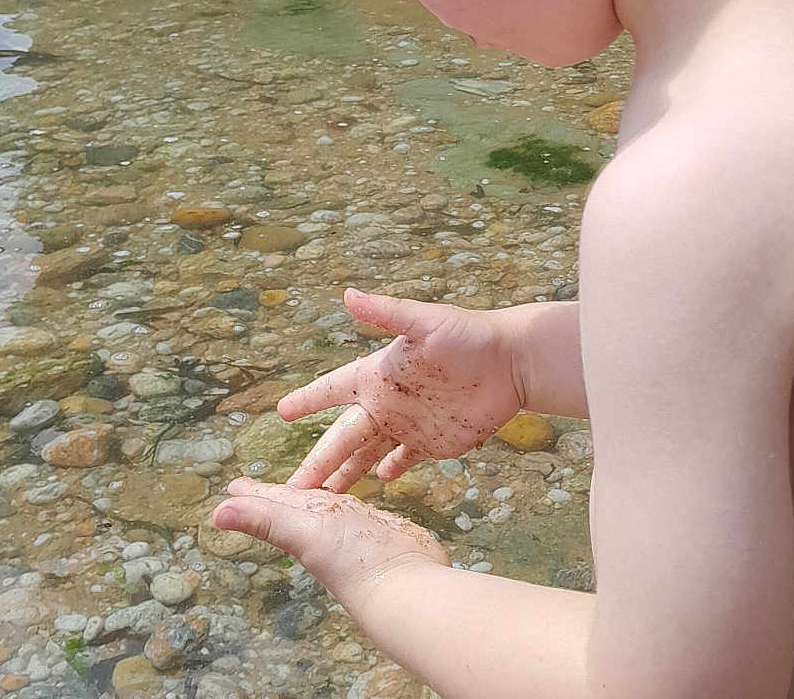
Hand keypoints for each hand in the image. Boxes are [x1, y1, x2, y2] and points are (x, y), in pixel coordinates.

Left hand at [211, 476, 448, 617]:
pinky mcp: (382, 530)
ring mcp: (354, 528)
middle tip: (253, 486)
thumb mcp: (305, 533)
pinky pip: (360, 510)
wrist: (406, 586)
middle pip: (296, 503)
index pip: (274, 502)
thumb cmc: (353, 562)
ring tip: (301, 488)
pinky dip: (350, 503)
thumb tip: (216, 515)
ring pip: (326, 506)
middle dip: (276, 493)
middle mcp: (327, 525)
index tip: (233, 485)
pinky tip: (351, 504)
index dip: (253, 494)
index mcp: (305, 522)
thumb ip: (265, 521)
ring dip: (313, 495)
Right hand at [279, 288, 524, 489]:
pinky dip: (390, 471)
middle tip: (289, 489)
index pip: (332, 389)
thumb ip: (387, 313)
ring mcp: (409, 424)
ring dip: (347, 475)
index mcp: (379, 374)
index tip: (281, 412)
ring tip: (325, 499)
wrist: (513, 361)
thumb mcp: (425, 322)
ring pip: (368, 455)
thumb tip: (347, 294)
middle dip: (316, 462)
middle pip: (343, 437)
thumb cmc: (469, 335)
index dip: (308, 400)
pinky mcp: (435, 442)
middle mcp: (388, 402)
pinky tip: (378, 483)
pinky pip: (405, 460)